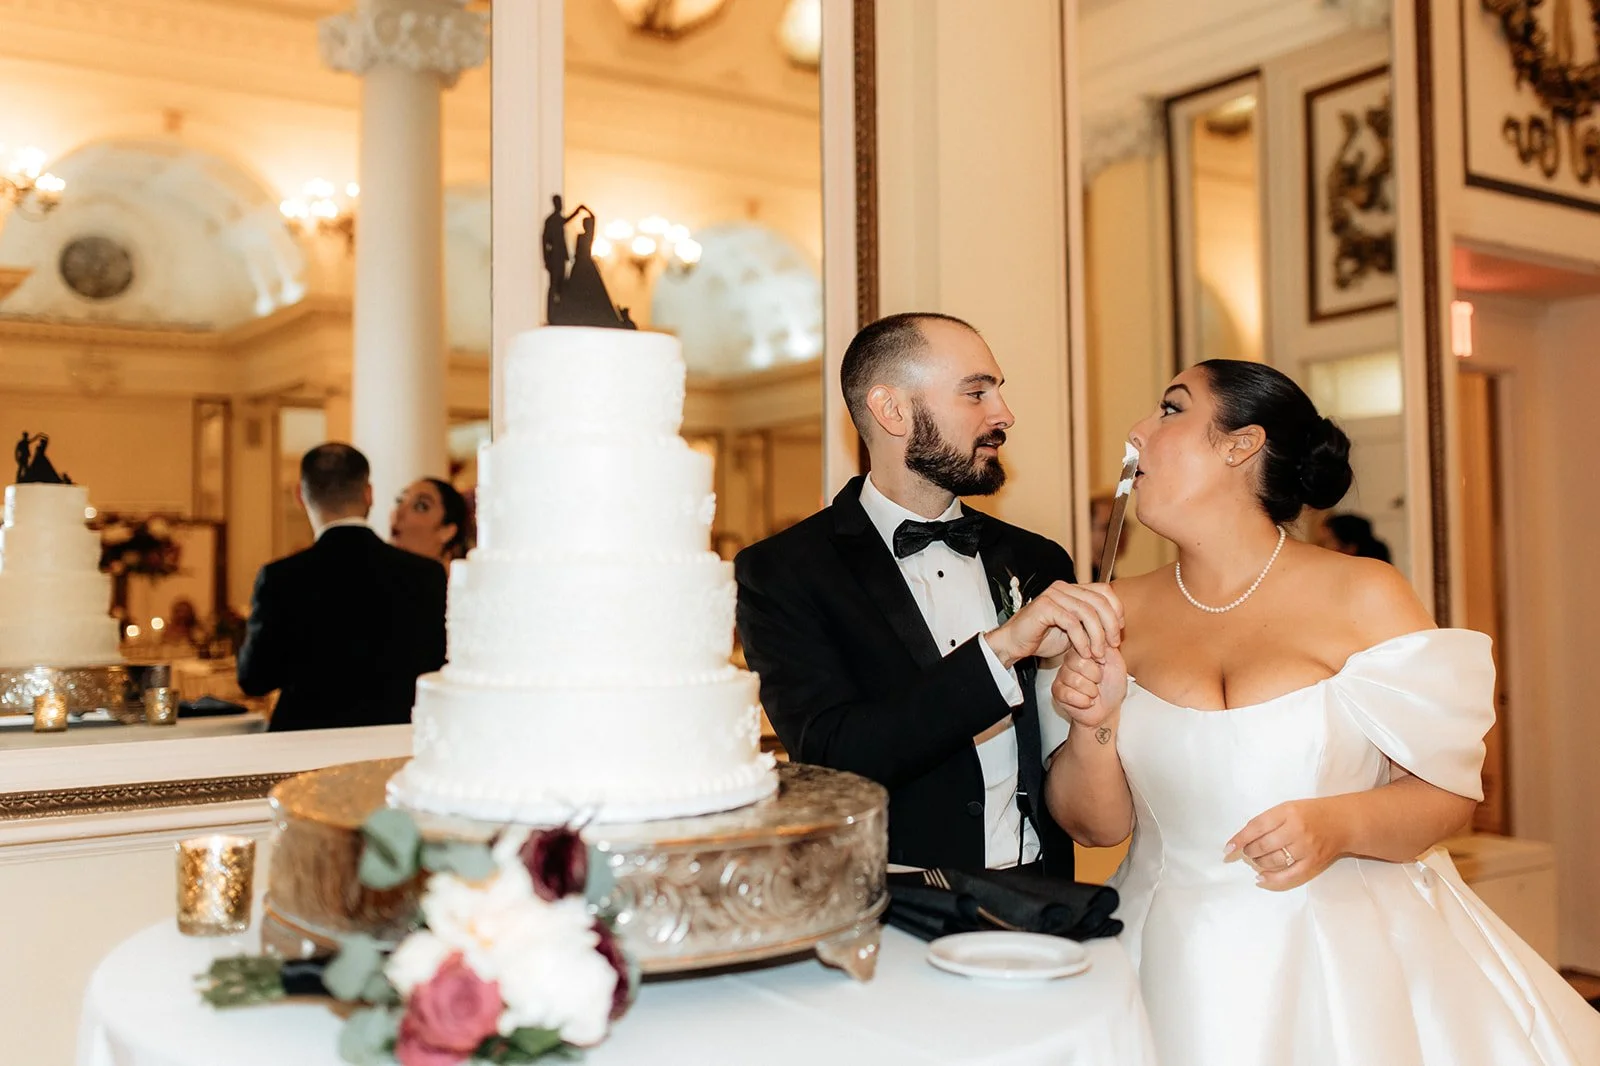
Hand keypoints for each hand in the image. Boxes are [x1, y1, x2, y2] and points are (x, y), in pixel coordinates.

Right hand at [985, 582, 1122, 667]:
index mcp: (1072, 589)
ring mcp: (1053, 595)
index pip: (1104, 591)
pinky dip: (1082, 640)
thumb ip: (1091, 624)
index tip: (1118, 632)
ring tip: (1098, 654)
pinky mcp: (1044, 607)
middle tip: (1112, 646)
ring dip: (1097, 636)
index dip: (1116, 610)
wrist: (1014, 644)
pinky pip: (1071, 623)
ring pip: (1087, 612)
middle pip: (1099, 601)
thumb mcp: (1074, 630)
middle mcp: (1063, 588)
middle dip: (1110, 625)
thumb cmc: (1043, 638)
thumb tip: (1116, 626)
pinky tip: (1084, 653)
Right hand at [1051, 645, 1127, 727]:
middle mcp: (1069, 662)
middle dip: (1095, 676)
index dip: (1098, 660)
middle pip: (1078, 662)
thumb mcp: (1116, 663)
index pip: (1084, 646)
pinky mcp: (1057, 691)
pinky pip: (1068, 694)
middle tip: (1098, 682)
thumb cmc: (1112, 686)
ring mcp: (1061, 676)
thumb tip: (1096, 631)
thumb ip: (1106, 645)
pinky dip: (1083, 701)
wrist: (1108, 710)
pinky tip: (1086, 701)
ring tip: (1093, 693)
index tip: (1104, 667)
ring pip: (1075, 680)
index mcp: (1082, 652)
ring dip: (1091, 691)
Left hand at [1225, 798, 1346, 890]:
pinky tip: (1261, 878)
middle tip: (1247, 852)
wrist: (1343, 822)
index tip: (1228, 848)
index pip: (1257, 826)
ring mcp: (1306, 848)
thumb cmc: (1310, 813)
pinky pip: (1289, 875)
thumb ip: (1266, 821)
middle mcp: (1296, 830)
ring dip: (1259, 863)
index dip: (1240, 839)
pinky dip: (1272, 879)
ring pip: (1273, 860)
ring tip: (1256, 860)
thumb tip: (1241, 840)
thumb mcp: (1287, 808)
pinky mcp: (1313, 863)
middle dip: (1249, 851)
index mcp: (1287, 812)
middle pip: (1263, 845)